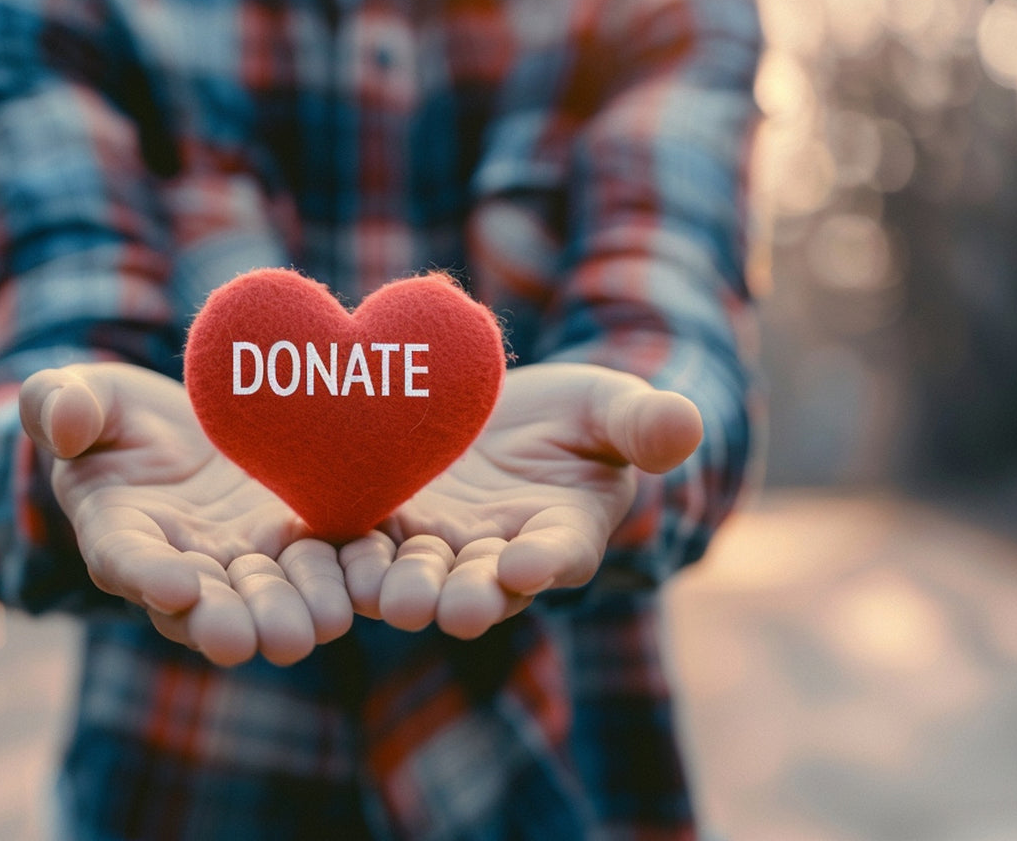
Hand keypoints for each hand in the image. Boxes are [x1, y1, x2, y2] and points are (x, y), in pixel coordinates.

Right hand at [19, 363, 351, 666]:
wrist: (187, 420)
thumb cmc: (113, 417)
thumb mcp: (79, 400)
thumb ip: (57, 407)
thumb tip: (59, 421)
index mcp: (121, 535)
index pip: (127, 562)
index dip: (149, 577)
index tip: (176, 588)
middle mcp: (184, 564)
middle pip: (206, 602)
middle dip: (230, 620)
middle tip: (253, 639)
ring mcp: (245, 557)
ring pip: (269, 592)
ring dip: (293, 611)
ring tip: (320, 625)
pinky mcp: (297, 539)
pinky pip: (323, 562)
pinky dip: (345, 575)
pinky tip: (370, 584)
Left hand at [339, 363, 702, 638]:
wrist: (502, 411)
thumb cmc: (576, 416)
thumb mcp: (611, 409)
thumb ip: (642, 425)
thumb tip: (686, 424)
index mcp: (563, 533)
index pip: (559, 553)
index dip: (546, 561)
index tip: (529, 564)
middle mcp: (499, 555)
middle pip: (484, 584)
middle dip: (466, 596)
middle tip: (448, 609)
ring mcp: (439, 545)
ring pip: (420, 575)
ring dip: (404, 589)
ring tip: (391, 599)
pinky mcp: (386, 523)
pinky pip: (366, 544)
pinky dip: (349, 555)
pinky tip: (329, 558)